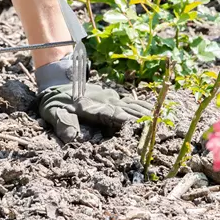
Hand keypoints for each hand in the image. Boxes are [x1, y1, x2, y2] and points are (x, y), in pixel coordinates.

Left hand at [34, 60, 153, 142]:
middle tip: (163, 128)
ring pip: (134, 105)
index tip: (142, 127)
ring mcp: (112, 98)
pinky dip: (146, 107)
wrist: (58, 80)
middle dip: (145, 120)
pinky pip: (133, 102)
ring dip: (149, 113)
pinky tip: (157, 111)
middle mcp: (107, 102)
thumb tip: (71, 138)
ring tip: (166, 120)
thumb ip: (63, 123)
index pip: (115, 116)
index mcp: (95, 108)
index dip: (128, 121)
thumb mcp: (53, 112)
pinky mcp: (114, 97)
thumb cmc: (55, 101)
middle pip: (130, 111)